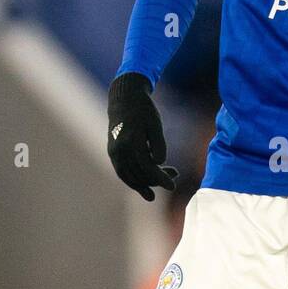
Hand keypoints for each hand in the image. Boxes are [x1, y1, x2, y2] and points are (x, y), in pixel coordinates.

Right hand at [107, 72, 178, 200]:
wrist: (123, 99)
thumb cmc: (143, 110)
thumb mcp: (155, 124)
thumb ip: (158, 144)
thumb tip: (159, 163)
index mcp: (130, 141)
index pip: (147, 167)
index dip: (160, 178)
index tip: (173, 186)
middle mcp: (119, 150)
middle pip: (139, 174)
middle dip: (157, 179)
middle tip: (175, 174)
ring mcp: (113, 153)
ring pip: (130, 177)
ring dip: (147, 182)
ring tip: (165, 180)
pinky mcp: (113, 153)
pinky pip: (123, 173)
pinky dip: (134, 181)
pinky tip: (146, 188)